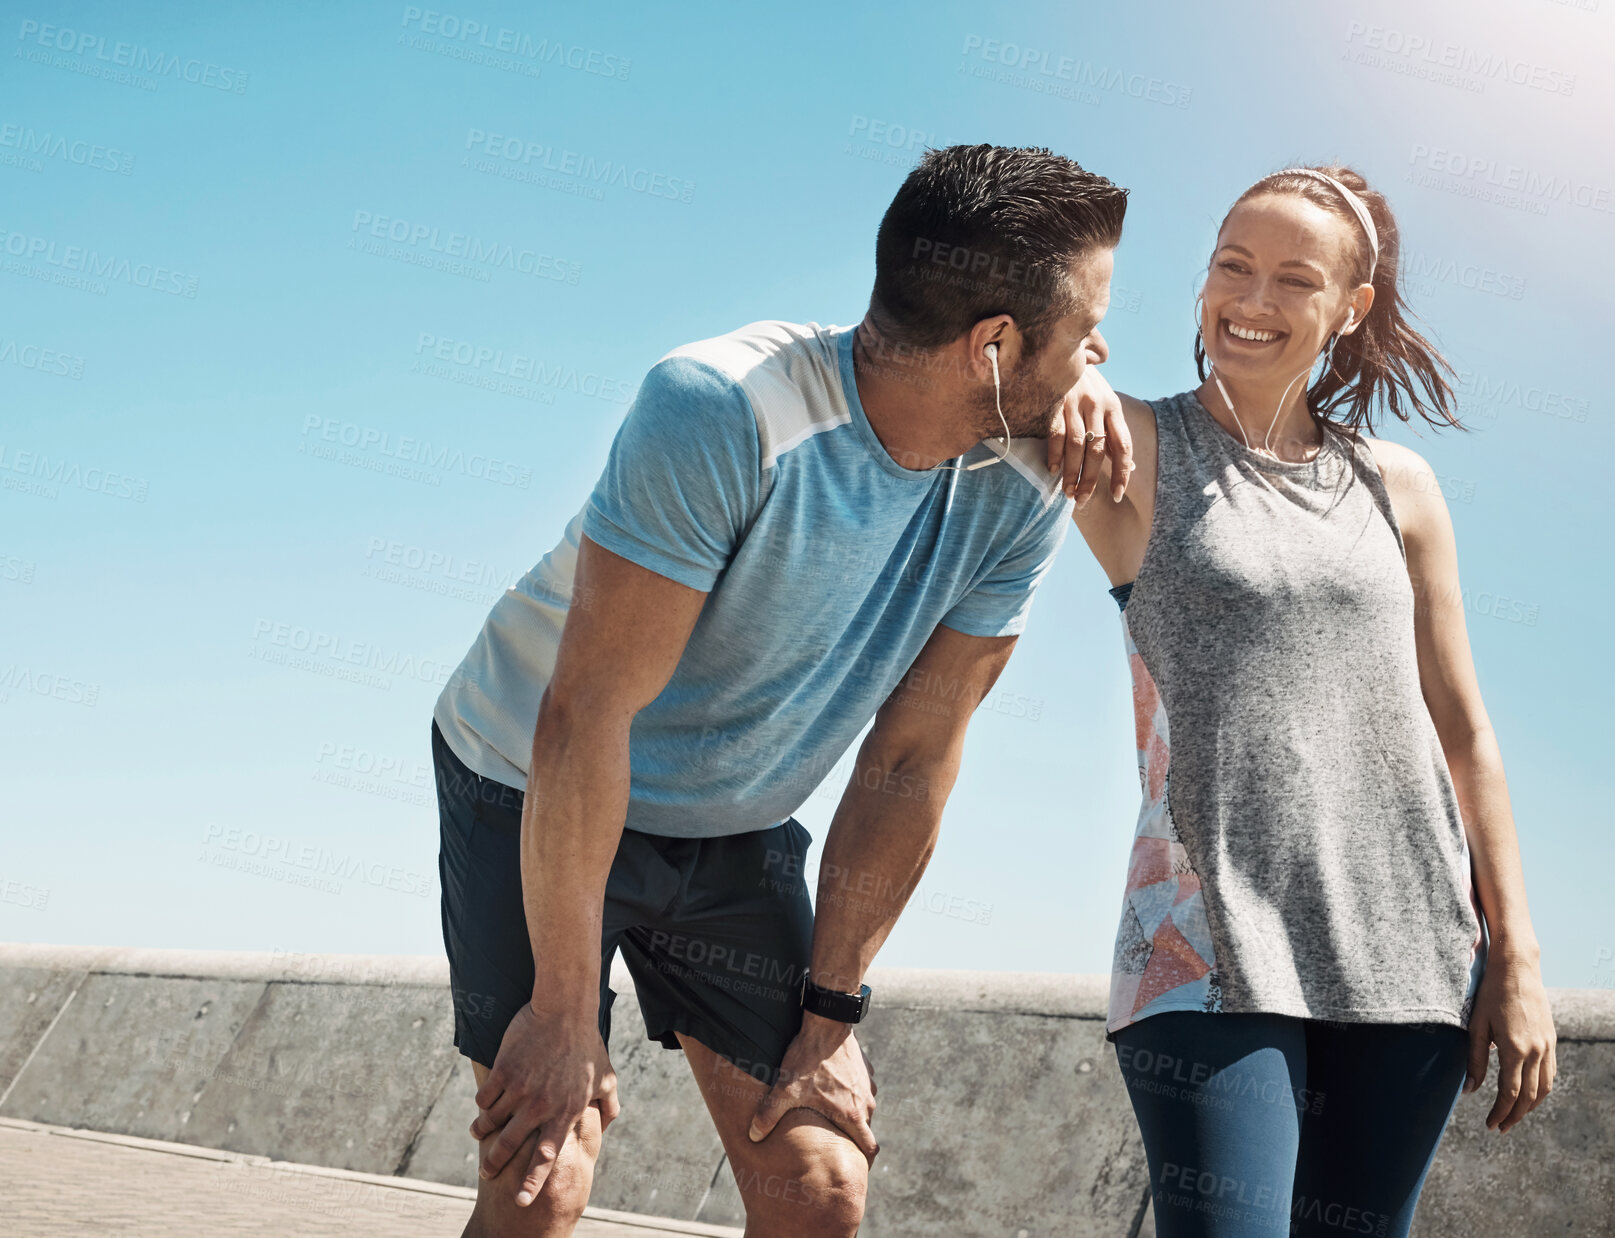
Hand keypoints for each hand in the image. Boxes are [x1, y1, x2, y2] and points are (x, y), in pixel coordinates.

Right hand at [469, 1002, 620, 1204]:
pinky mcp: (503, 1072)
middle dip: (495, 1165)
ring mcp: (519, 1090)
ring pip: (491, 1123)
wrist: (565, 1010)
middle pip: (509, 1147)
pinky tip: (484, 1104)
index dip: (532, 1182)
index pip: (546, 1157)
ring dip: (482, 1132)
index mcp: (565, 1112)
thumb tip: (608, 1123)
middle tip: (488, 1173)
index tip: (522, 1202)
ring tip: (479, 1134)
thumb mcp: (606, 1077)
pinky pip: (485, 1098)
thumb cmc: (588, 1044)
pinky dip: (482, 1105)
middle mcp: (540, 1106)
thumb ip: (608, 1105)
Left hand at [748, 1013, 877, 1162]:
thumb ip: (769, 1114)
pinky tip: (834, 1089)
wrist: (826, 1021)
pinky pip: (862, 1090)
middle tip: (836, 1144)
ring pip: (864, 1110)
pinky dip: (852, 1094)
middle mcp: (866, 1103)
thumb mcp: (785, 1088)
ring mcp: (868, 1085)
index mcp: (852, 1115)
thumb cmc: (808, 1058)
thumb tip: (752, 1136)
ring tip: (831, 1115)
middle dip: (853, 1140)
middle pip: (865, 1131)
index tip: (855, 1167)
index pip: (869, 1149)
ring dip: (852, 1115)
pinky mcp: (865, 1069)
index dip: (865, 1161)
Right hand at [1046, 365, 1133, 507]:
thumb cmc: (1086, 384)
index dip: (1121, 473)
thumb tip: (1132, 467)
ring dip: (1072, 472)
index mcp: (1113, 407)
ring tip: (1068, 493)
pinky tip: (1053, 470)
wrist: (1063, 348)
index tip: (1116, 495)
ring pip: (1077, 445)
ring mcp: (1075, 402)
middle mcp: (1097, 404)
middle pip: (1098, 449)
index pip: (1123, 446)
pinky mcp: (1055, 400)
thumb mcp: (1106, 404)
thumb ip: (1115, 434)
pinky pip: (1056, 432)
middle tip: (1082, 501)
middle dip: (1090, 479)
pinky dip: (1055, 454)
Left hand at [1464, 950, 1555, 1132]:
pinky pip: (1550, 1073)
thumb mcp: (1476, 1026)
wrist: (1517, 969)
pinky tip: (1530, 1094)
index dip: (1500, 1112)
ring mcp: (1547, 1046)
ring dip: (1530, 1106)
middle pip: (1529, 1096)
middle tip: (1500, 1128)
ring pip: (1545, 1088)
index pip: (1510, 1092)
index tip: (1490, 1125)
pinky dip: (1542, 1089)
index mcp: (1514, 1048)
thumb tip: (1469, 1091)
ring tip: (1513, 1115)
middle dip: (1514, 1115)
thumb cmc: (1490, 994)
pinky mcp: (1551, 1040)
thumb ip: (1474, 1060)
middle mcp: (1535, 1051)